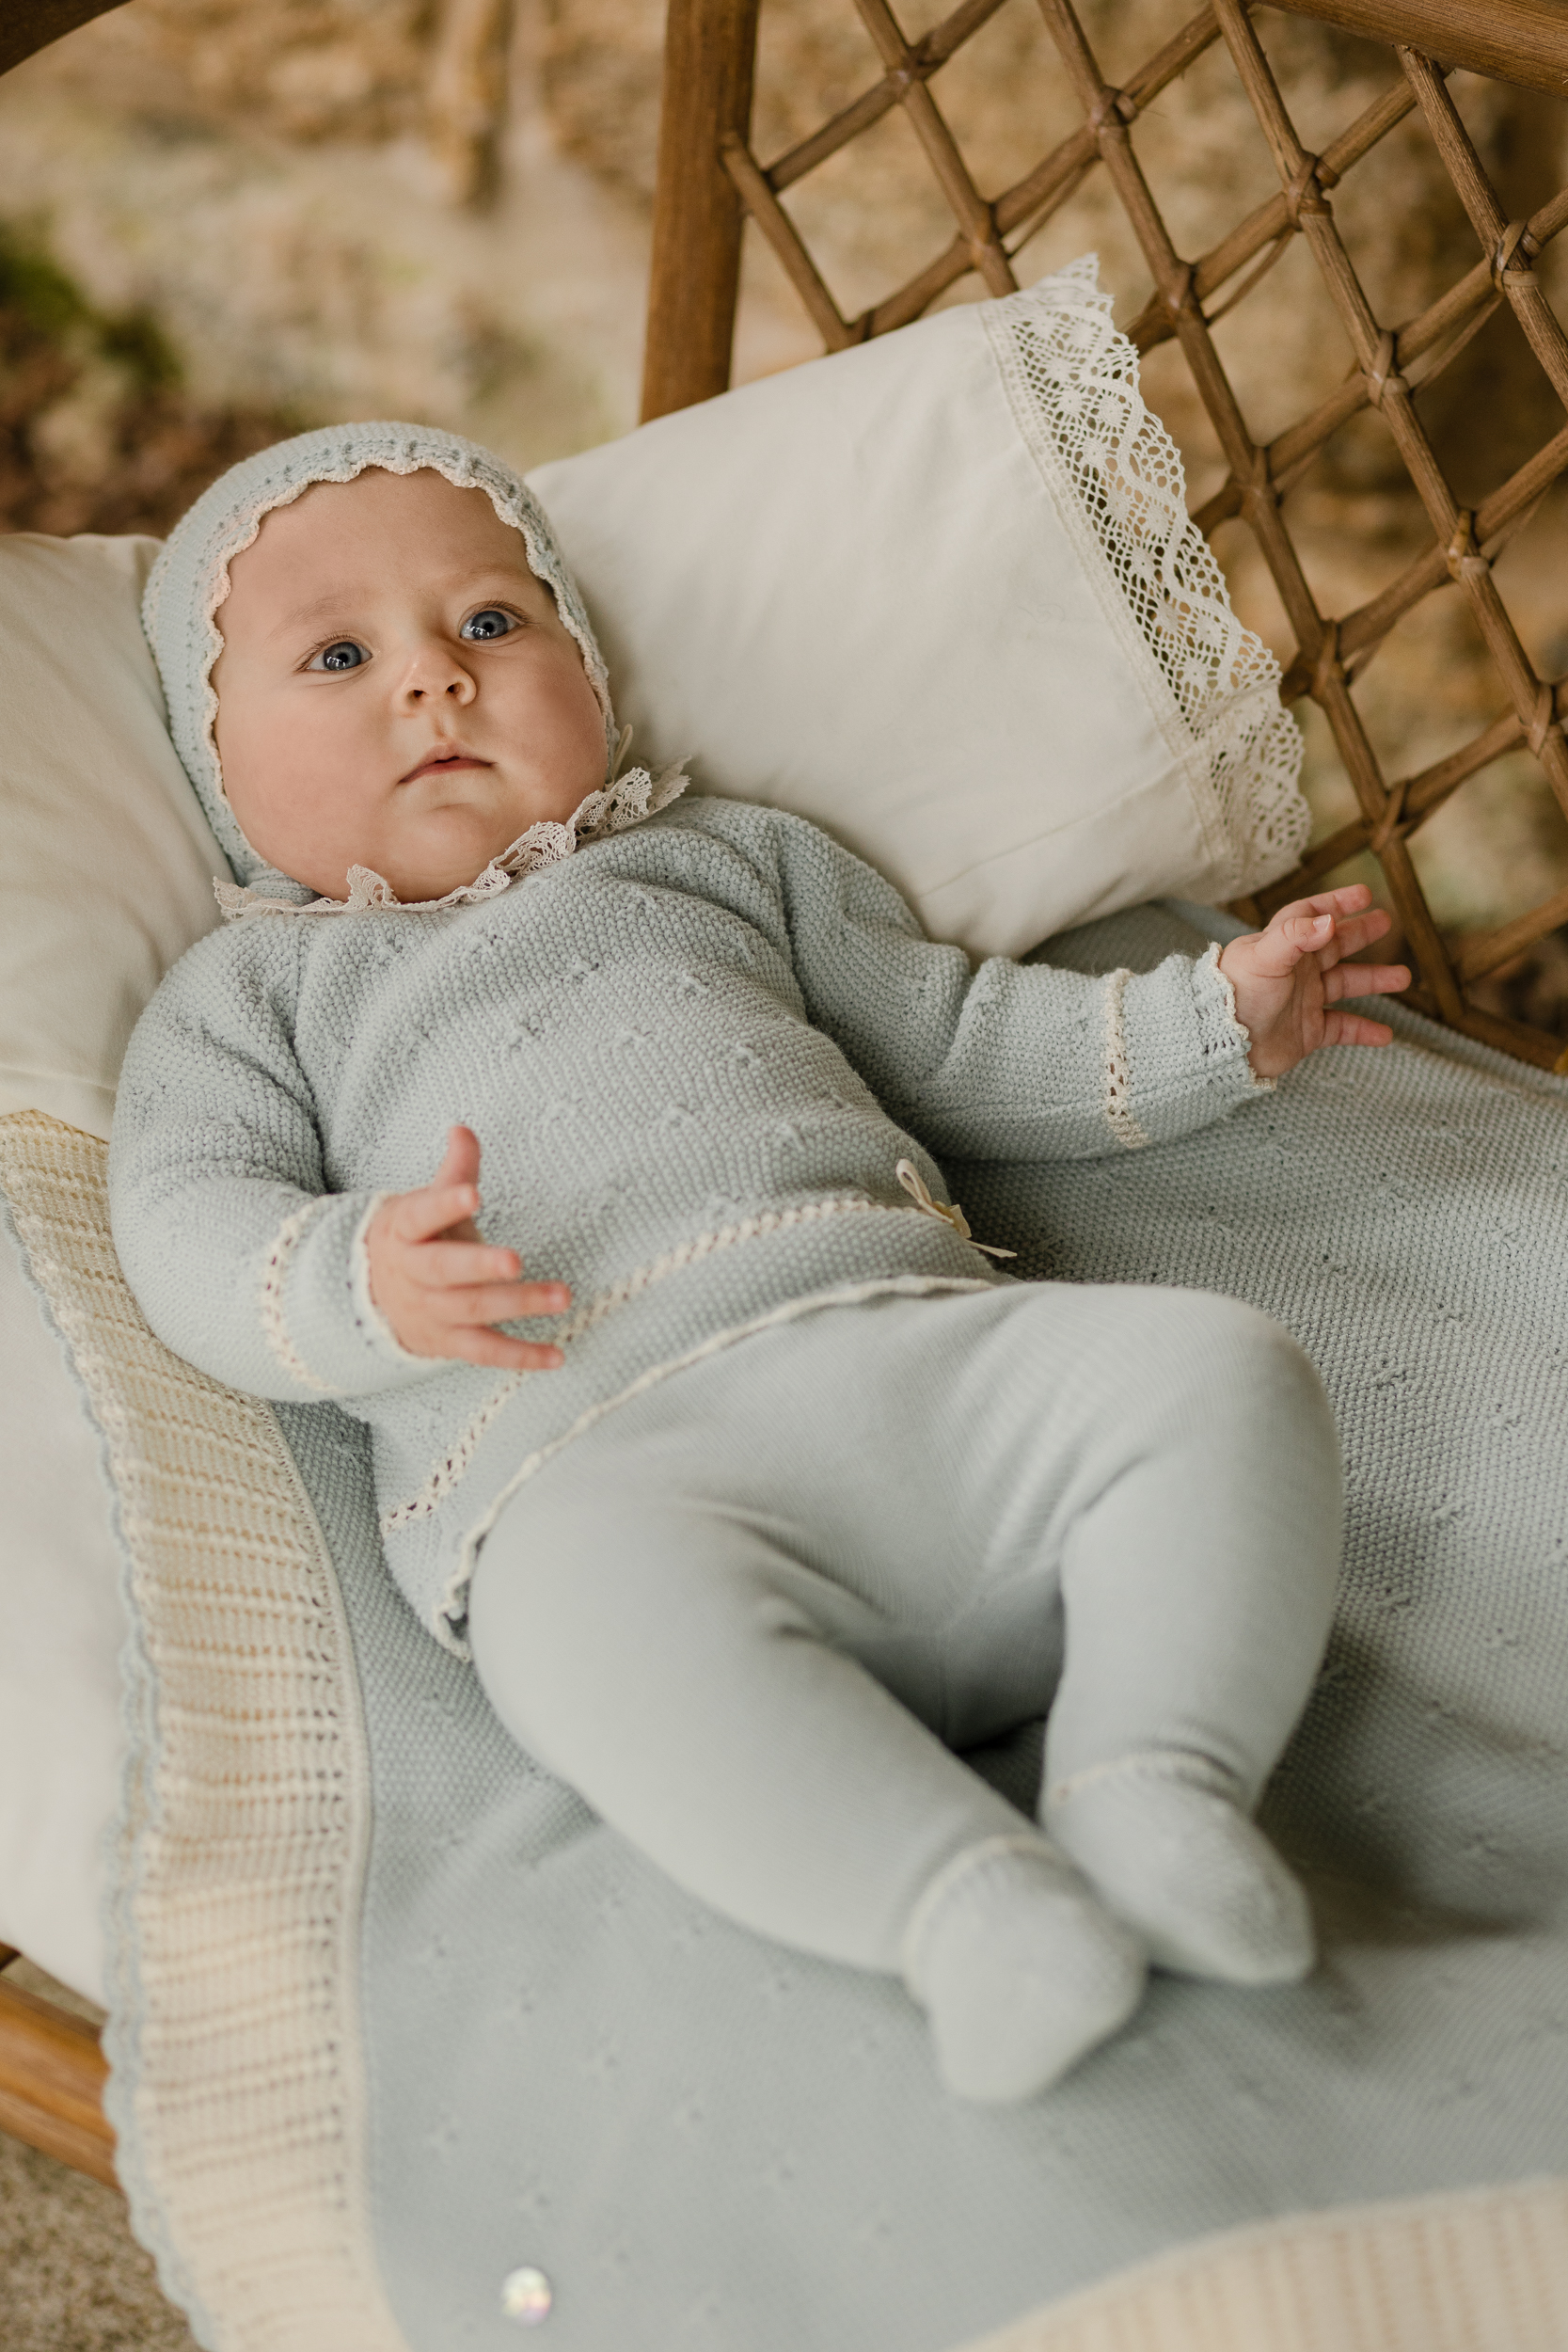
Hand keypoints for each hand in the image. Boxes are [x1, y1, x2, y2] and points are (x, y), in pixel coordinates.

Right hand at [364, 1125, 570, 1368]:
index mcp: (406, 1231)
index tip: (473, 1193)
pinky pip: (486, 1352)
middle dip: (480, 1265)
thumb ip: (453, 1172)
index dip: (446, 1205)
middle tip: (515, 1260)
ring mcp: (432, 1311)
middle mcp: (416, 1274)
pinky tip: (556, 1356)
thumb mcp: (423, 1206)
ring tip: (561, 1296)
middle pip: (447, 1270)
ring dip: (518, 1304)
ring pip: (473, 1310)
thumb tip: (463, 1129)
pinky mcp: (448, 1343)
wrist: (369, 1300)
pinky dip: (521, 1355)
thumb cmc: (414, 1243)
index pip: (422, 1216)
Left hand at [1218, 885, 1409, 1079]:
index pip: (1309, 915)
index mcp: (1280, 946)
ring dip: (1374, 980)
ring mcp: (1303, 1001)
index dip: (1335, 902)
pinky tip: (1385, 1034)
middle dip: (1360, 933)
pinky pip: (1342, 1028)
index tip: (1364, 894)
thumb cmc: (1235, 995)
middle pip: (1334, 945)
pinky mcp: (1307, 1032)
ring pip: (1346, 984)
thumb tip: (1330, 921)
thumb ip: (1295, 936)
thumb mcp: (1263, 958)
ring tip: (1403, 977)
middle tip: (1387, 922)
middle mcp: (1295, 971)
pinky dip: (1364, 1030)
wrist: (1222, 1045)